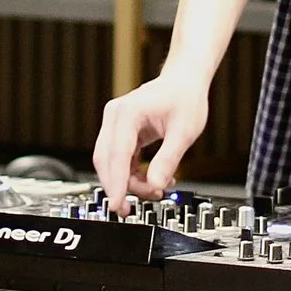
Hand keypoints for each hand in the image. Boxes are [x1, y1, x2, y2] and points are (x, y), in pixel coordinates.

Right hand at [94, 73, 210, 211]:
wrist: (184, 82)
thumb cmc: (185, 98)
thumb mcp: (184, 132)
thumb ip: (168, 159)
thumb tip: (155, 184)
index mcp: (127, 113)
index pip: (116, 155)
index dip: (116, 183)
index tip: (118, 204)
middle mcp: (115, 117)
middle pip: (106, 161)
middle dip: (119, 187)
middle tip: (132, 209)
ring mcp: (115, 124)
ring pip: (110, 163)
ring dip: (127, 182)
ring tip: (154, 190)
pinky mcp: (120, 132)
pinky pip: (119, 159)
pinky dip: (131, 174)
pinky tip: (150, 180)